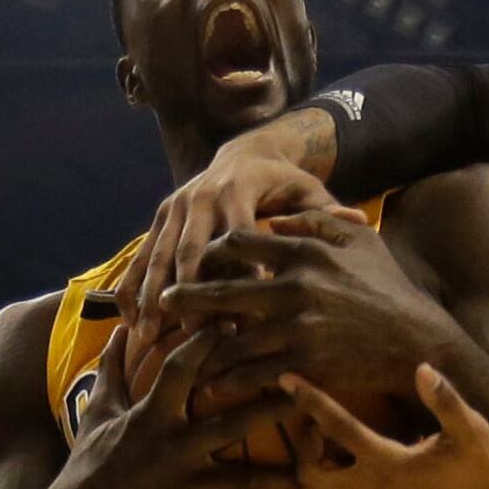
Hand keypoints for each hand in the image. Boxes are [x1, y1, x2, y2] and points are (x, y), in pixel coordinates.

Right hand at [35, 325, 305, 488]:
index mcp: (150, 418)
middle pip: (232, 423)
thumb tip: (119, 330)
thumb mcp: (97, 412)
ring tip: (312, 467)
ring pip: (243, 480)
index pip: (183, 370)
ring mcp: (184, 487)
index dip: (208, 342)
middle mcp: (172, 449)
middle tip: (307, 391)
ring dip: (280, 475)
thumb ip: (113, 370)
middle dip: (271, 407)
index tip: (237, 322)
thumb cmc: (89, 463)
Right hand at [127, 142, 346, 332]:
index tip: (238, 317)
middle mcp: (200, 196)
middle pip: (189, 250)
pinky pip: (141, 255)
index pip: (235, 238)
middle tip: (184, 331)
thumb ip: (328, 211)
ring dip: (150, 297)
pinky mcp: (159, 217)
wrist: (245, 152)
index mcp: (237, 190)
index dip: (235, 277)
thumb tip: (360, 222)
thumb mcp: (309, 191)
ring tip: (146, 336)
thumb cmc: (283, 183)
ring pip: (158, 255)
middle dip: (184, 292)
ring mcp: (175, 207)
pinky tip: (128, 320)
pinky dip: (132, 287)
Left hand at [168, 217, 468, 419]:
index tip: (193, 261)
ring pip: (231, 338)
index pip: (239, 242)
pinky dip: (226, 381)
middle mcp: (296, 286)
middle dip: (186, 298)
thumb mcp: (358, 240)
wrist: (415, 339)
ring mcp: (298, 328)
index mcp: (305, 251)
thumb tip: (274, 216)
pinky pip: (251, 374)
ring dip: (201, 348)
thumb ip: (316, 222)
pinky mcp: (303, 364)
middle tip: (162, 303)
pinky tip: (209, 385)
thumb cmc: (386, 286)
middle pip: (223, 290)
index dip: (210, 251)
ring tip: (177, 353)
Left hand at [277, 365, 488, 488]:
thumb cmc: (482, 466)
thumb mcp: (470, 430)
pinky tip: (329, 473)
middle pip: (308, 472)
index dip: (309, 400)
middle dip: (302, 444)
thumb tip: (423, 368)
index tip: (285, 379)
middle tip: (315, 423)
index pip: (336, 427)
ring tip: (323, 446)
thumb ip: (446, 400)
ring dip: (307, 470)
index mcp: (388, 463)